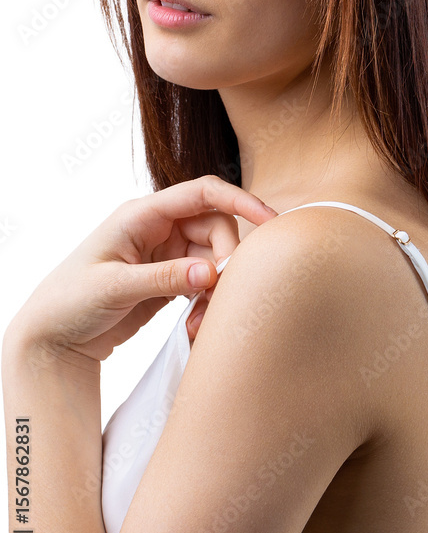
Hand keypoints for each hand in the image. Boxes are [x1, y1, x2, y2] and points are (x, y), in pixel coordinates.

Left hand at [8, 176, 277, 365]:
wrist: (52, 338)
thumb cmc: (69, 301)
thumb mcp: (113, 287)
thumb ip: (163, 278)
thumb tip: (210, 273)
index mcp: (142, 215)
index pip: (202, 193)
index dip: (240, 200)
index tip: (270, 220)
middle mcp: (158, 228)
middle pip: (216, 228)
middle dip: (227, 259)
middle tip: (218, 294)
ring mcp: (166, 254)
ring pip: (214, 258)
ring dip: (217, 289)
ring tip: (199, 323)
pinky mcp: (170, 280)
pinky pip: (205, 282)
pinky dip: (208, 303)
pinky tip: (195, 327)